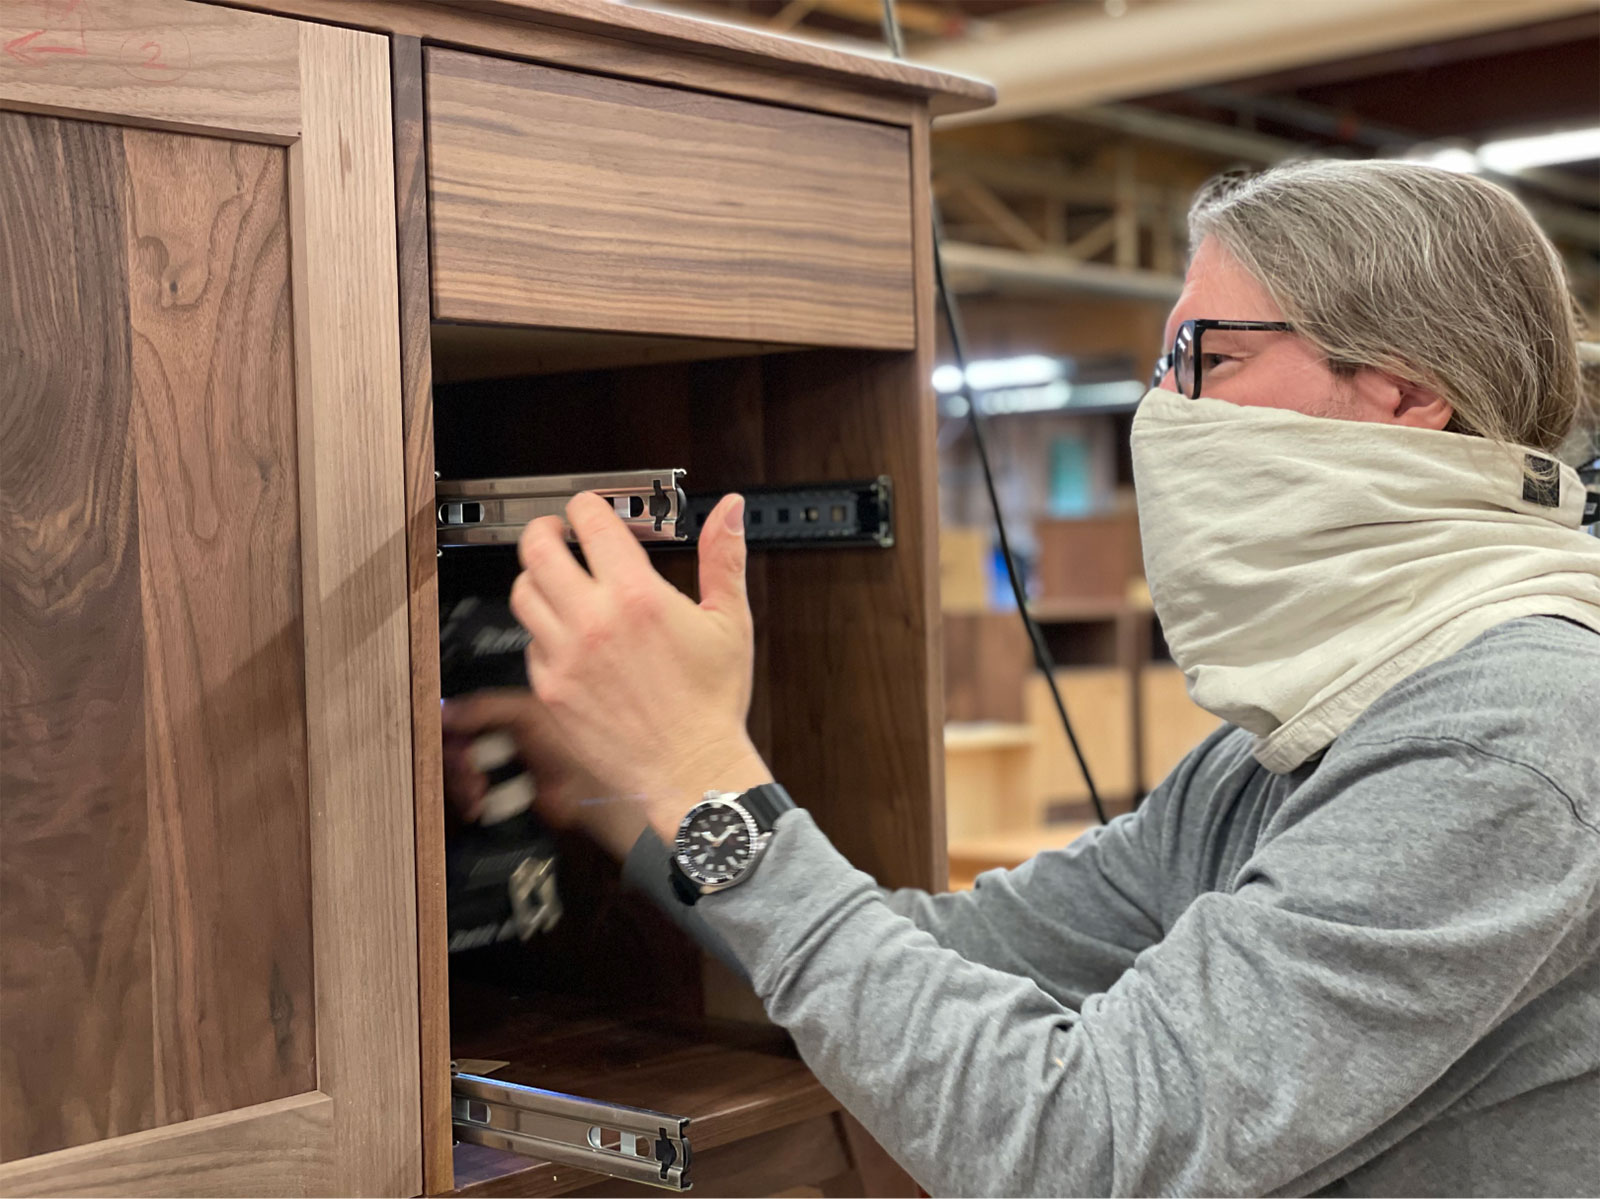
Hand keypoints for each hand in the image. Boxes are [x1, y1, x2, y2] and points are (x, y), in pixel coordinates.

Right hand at [439, 688, 646, 859]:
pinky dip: (467, 801)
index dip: (447, 731)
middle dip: (455, 765)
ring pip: (454, 774)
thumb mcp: (527, 715)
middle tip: (470, 777)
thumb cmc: (564, 750)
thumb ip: (485, 707)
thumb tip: (443, 711)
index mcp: (502, 711)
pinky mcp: (492, 795)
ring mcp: (492, 767)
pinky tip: (478, 806)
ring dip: (460, 786)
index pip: (456, 715)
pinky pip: (464, 796)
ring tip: (477, 797)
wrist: (582, 798)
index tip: (447, 745)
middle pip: (451, 747)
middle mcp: (494, 736)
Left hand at [510, 491, 772, 840]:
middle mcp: (593, 622)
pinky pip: (529, 645)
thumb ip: (723, 558)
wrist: (689, 769)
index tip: (588, 511)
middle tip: (554, 533)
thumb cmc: (711, 704)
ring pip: (522, 594)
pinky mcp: (551, 690)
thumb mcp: (729, 622)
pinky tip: (568, 638)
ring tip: (557, 583)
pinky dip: (543, 633)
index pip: (589, 522)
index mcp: (637, 596)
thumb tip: (729, 511)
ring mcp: (565, 657)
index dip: (585, 507)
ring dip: (537, 579)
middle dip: (544, 531)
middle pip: (536, 550)